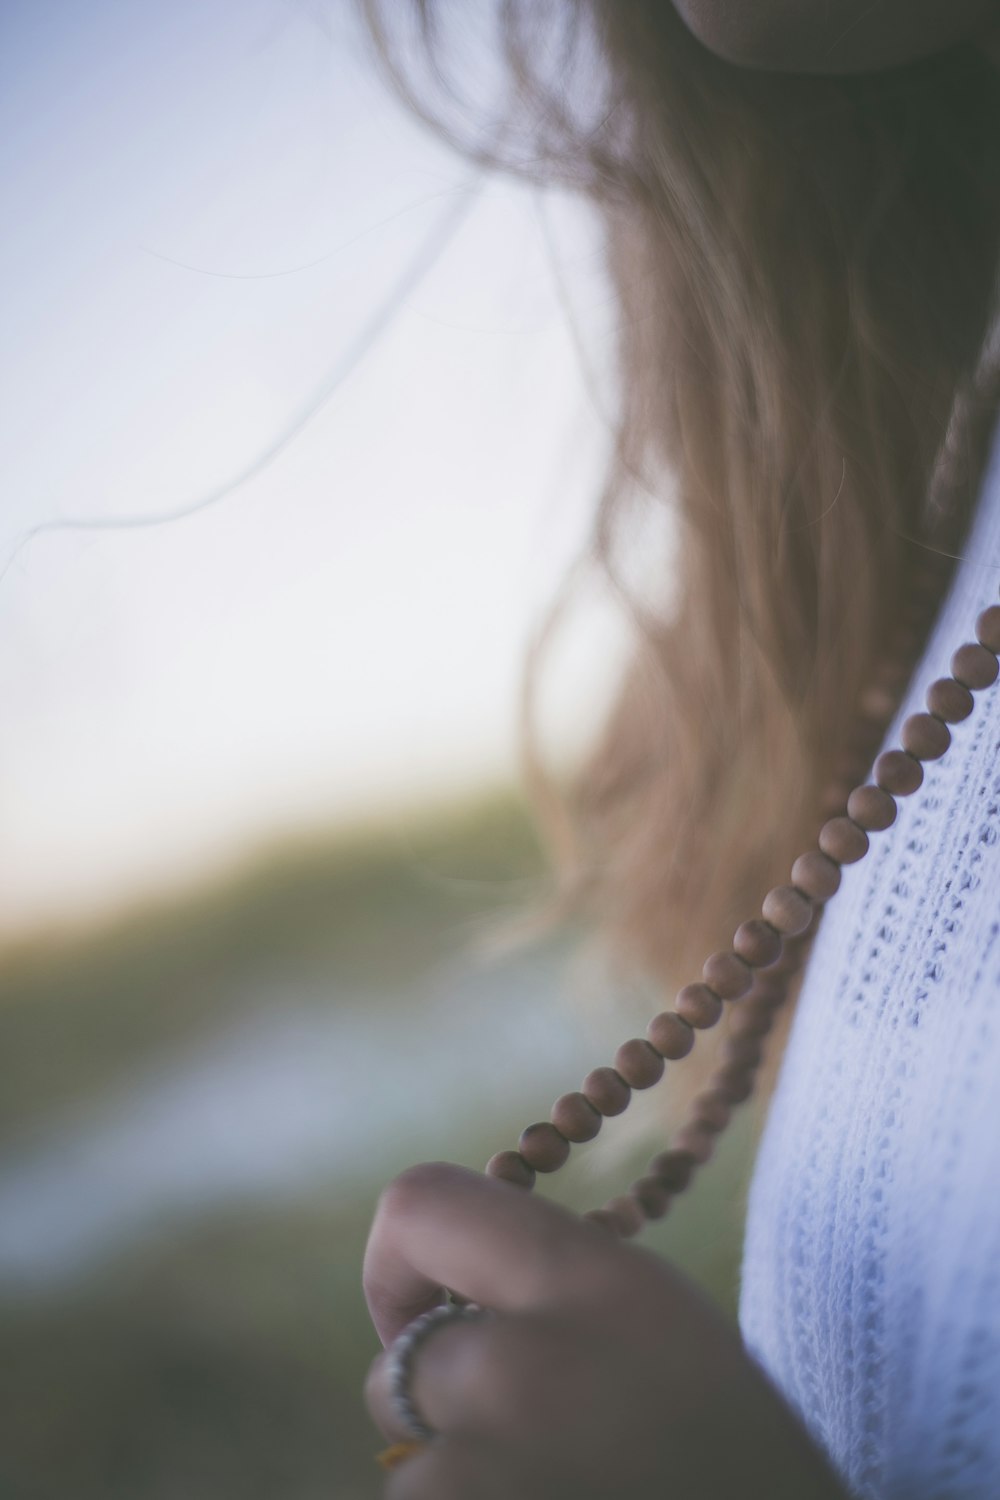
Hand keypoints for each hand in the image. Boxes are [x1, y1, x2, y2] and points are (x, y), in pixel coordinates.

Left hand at [362, 1161, 848, 1497]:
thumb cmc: (738, 1469)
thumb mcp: (663, 1332)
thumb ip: (554, 1291)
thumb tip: (448, 1301)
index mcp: (592, 1281)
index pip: (420, 1204)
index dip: (398, 1264)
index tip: (429, 1317)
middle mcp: (523, 1364)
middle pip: (395, 1372)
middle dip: (432, 1417)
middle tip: (518, 1451)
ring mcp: (481, 1475)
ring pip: (409, 1476)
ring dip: (460, 1490)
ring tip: (560, 1498)